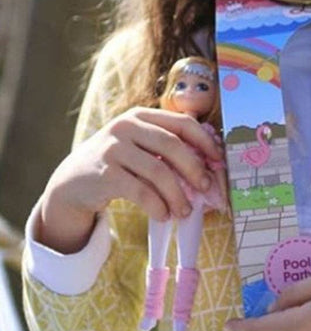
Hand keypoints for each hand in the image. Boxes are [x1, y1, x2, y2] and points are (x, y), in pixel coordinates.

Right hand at [39, 107, 222, 252]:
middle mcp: (126, 126)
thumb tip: (209, 164)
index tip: (218, 159)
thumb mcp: (139, 145)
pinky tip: (164, 215)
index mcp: (141, 115)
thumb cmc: (117, 162)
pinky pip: (140, 191)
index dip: (204, 141)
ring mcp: (113, 149)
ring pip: (157, 171)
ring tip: (185, 211)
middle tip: (206, 188)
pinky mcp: (104, 174)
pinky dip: (157, 205)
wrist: (72, 182)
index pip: (182, 123)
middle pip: (172, 145)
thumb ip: (167, 147)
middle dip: (194, 168)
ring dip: (177, 194)